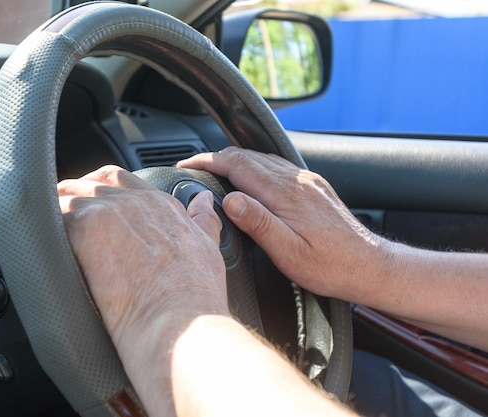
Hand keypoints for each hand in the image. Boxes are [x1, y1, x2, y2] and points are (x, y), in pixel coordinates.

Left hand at [57, 165, 228, 349]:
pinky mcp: (86, 227)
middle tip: (65, 218)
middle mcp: (135, 200)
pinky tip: (42, 247)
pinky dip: (44, 228)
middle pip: (93, 183)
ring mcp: (108, 210)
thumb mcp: (208, 250)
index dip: (103, 192)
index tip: (94, 208)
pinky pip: (52, 215)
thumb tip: (205, 203)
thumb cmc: (195, 297)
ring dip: (56, 212)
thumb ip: (203, 220)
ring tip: (48, 236)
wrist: (179, 322)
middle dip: (76, 195)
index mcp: (161, 204)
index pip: (123, 181)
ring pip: (69, 195)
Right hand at [178, 147, 389, 300]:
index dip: (208, 161)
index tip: (187, 164)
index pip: (238, 164)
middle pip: (247, 156)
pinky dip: (255, 167)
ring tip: (214, 172)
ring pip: (262, 159)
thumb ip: (259, 223)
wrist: (370, 266)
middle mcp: (297, 180)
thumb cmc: (331, 266)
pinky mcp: (314, 187)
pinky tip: (250, 178)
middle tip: (194, 168)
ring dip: (235, 161)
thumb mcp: (289, 253)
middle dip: (216, 159)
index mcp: (286, 194)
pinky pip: (277, 166)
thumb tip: (230, 200)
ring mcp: (307, 181)